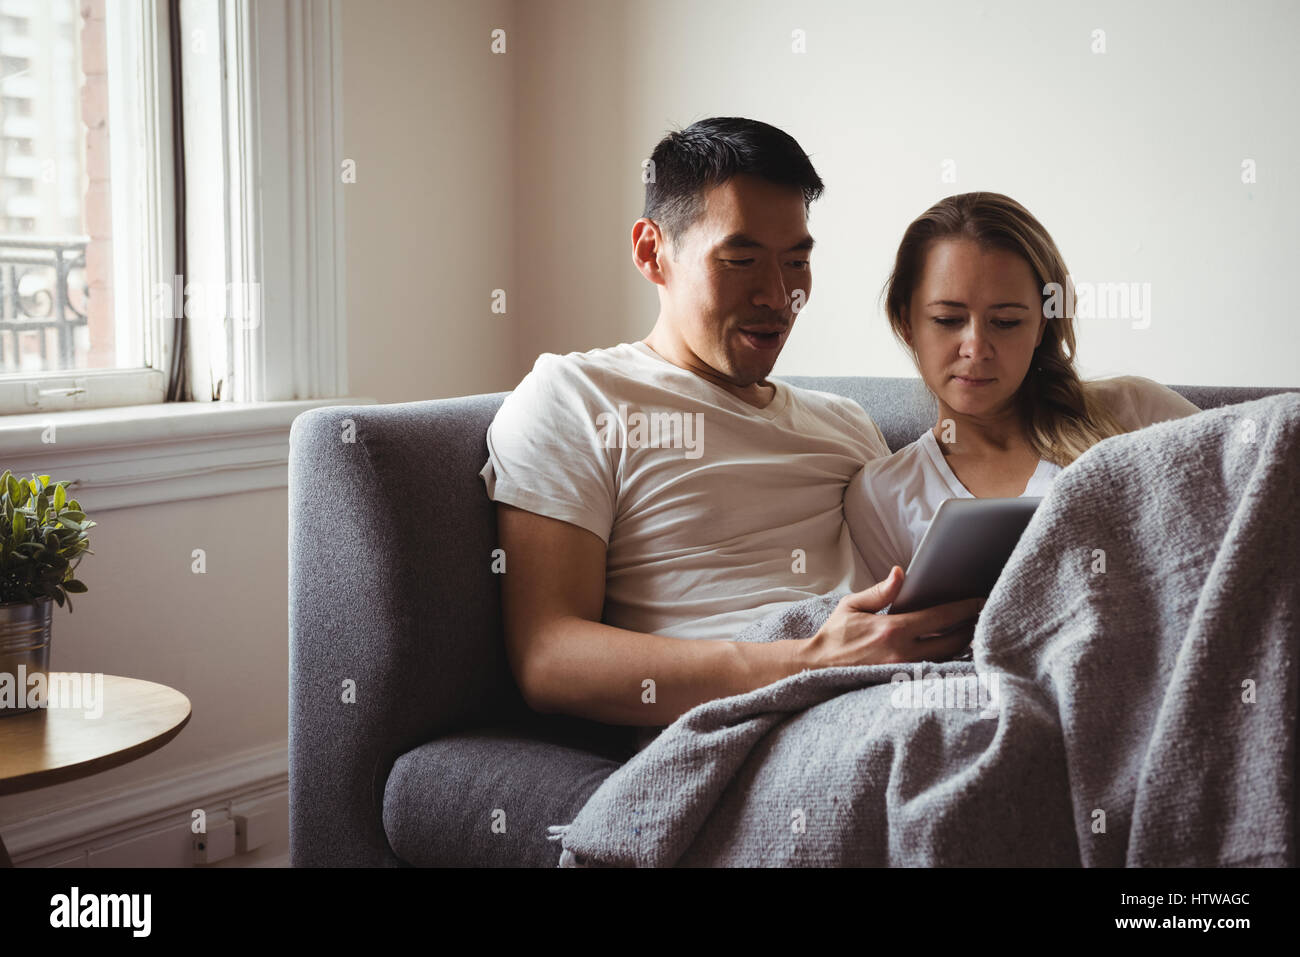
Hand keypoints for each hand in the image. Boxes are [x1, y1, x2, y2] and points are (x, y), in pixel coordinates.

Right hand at [796, 567, 983, 668]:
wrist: (816, 667)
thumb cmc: (835, 636)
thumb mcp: (853, 606)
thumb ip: (881, 590)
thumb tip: (901, 572)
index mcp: (893, 629)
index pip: (940, 618)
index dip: (965, 609)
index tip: (980, 601)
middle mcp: (903, 653)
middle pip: (952, 643)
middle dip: (970, 629)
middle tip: (981, 617)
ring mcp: (904, 672)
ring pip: (945, 660)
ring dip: (961, 646)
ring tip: (971, 632)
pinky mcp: (901, 684)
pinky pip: (932, 672)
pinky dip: (945, 661)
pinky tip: (951, 652)